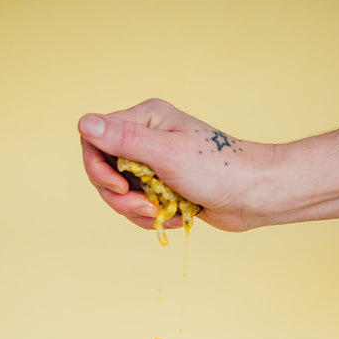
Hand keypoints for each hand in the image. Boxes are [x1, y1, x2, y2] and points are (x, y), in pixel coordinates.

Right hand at [78, 98, 276, 233]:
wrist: (254, 195)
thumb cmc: (218, 168)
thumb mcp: (167, 154)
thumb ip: (124, 140)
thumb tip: (84, 122)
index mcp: (144, 119)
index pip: (95, 140)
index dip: (98, 167)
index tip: (119, 185)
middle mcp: (146, 139)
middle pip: (104, 171)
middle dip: (120, 196)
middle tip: (145, 207)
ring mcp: (154, 165)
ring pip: (121, 194)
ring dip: (137, 211)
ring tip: (162, 214)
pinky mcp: (164, 188)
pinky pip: (139, 207)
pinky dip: (152, 218)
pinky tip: (173, 218)